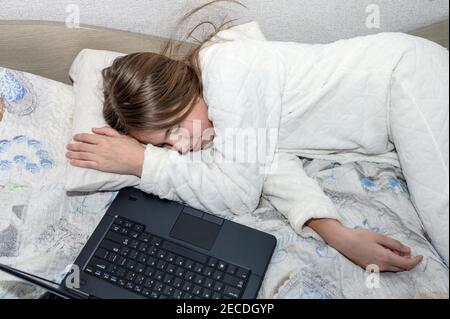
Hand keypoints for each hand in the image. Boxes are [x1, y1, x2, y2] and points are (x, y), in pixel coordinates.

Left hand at [66, 126, 144, 176]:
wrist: (138, 160)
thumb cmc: (132, 147)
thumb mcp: (121, 135)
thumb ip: (106, 131)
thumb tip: (94, 129)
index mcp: (104, 139)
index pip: (87, 137)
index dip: (79, 137)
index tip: (75, 137)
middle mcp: (100, 148)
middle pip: (82, 146)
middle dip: (73, 146)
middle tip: (68, 146)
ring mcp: (100, 158)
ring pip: (82, 155)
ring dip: (73, 154)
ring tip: (67, 154)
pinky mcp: (102, 167)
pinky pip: (87, 164)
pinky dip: (78, 163)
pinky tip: (72, 162)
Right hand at [307, 219, 422, 271]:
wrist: (342, 241)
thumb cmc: (360, 236)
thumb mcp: (379, 237)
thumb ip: (395, 244)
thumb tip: (407, 250)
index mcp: (385, 257)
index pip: (406, 264)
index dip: (415, 261)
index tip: (420, 255)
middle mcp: (381, 266)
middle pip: (401, 268)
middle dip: (407, 260)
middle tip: (405, 250)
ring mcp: (375, 268)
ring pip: (392, 267)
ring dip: (397, 260)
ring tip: (392, 248)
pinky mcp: (369, 267)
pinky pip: (384, 266)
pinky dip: (389, 261)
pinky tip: (384, 251)